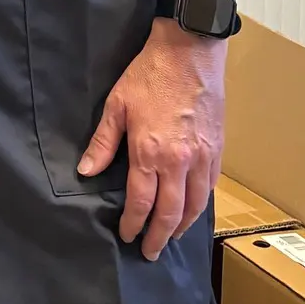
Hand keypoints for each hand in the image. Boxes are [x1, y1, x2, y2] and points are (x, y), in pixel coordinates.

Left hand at [78, 22, 224, 261]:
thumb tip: (86, 171)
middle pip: (170, 212)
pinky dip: (201, 205)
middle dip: (160, 237)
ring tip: (172, 237)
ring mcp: (203, 157)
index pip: (142, 202)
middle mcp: (180, 162)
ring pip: (195, 205)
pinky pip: (211, 187)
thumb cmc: (149, 74)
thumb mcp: (116, 105)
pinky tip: (193, 210)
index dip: (134, 224)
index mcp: (151, 152)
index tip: (127, 235)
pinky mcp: (218, 149)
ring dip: (182, 226)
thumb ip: (103, 142)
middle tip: (151, 253)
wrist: (190, 51)